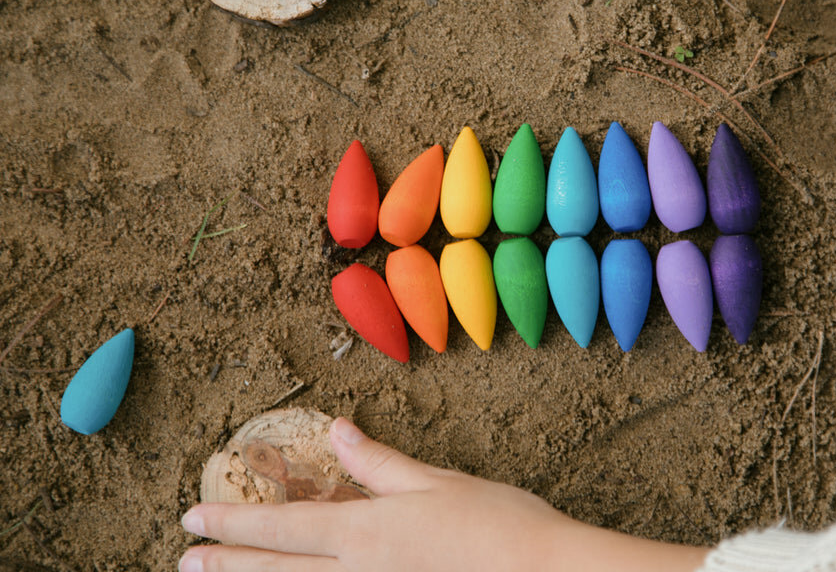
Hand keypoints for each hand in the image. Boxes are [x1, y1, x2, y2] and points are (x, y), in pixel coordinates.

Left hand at [179, 417, 706, 571]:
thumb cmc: (496, 523)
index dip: (235, 525)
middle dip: (227, 564)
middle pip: (278, 570)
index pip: (284, 527)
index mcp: (367, 529)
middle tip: (184, 561)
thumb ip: (379, 463)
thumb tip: (337, 433)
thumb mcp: (437, 482)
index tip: (193, 520)